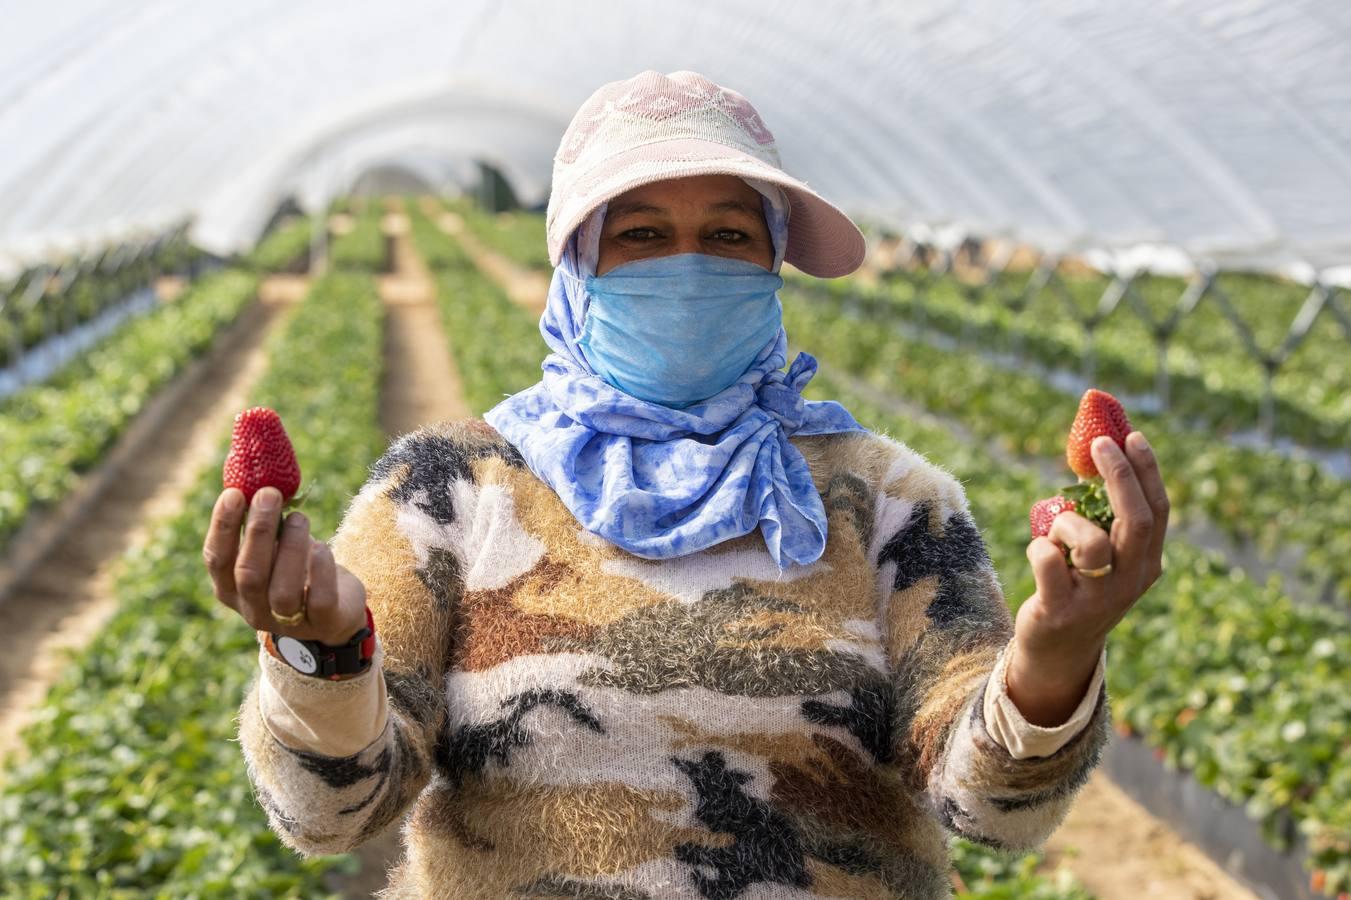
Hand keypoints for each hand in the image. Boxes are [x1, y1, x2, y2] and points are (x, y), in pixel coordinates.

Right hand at [202, 485, 367, 645]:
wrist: (336, 609)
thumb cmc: (296, 568)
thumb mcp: (274, 547)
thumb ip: (262, 524)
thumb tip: (257, 478)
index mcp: (231, 588)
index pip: (216, 559)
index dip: (223, 526)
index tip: (235, 493)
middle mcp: (253, 609)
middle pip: (248, 574)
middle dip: (258, 530)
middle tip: (270, 494)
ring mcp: (287, 622)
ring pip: (283, 591)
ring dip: (290, 547)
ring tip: (299, 518)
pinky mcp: (323, 624)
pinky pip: (319, 601)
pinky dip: (320, 571)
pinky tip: (321, 547)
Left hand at [1008, 431, 1168, 725]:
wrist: (1057, 649)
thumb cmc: (1079, 586)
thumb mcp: (1104, 557)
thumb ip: (1107, 519)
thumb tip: (1098, 451)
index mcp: (1147, 564)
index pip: (1159, 511)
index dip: (1147, 471)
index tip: (1131, 436)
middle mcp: (1131, 581)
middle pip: (1138, 521)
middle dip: (1120, 476)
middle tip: (1099, 444)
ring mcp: (1099, 599)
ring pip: (1090, 542)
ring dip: (1066, 524)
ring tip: (1055, 536)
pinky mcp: (1062, 610)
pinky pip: (1046, 560)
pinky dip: (1038, 548)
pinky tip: (1039, 557)